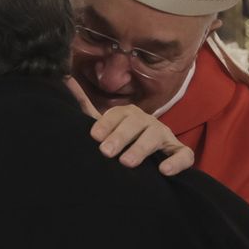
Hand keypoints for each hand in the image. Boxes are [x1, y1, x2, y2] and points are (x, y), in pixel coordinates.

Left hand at [65, 78, 194, 174]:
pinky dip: (176, 161)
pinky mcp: (179, 152)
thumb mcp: (104, 125)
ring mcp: (165, 136)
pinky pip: (184, 154)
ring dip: (141, 148)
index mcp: (129, 114)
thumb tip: (64, 78)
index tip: (94, 137)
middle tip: (106, 152)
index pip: (118, 114)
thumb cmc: (121, 139)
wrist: (148, 156)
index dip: (107, 124)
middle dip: (121, 136)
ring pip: (156, 137)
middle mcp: (147, 121)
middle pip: (136, 124)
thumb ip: (85, 105)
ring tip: (127, 162)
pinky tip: (164, 171)